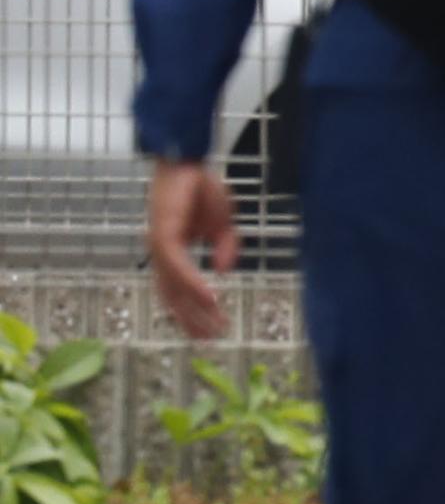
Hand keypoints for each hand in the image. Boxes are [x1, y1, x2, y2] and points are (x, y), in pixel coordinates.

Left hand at [146, 160, 239, 341]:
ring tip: (212, 327)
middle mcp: (161, 254)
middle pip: (173, 297)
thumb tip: (224, 271)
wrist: (187, 162)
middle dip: (193, 320)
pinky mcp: (164, 236)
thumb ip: (224, 248)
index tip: (210, 332)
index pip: (178, 291)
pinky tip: (212, 296)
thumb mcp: (221, 224)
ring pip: (175, 288)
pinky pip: (179, 267)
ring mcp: (160, 247)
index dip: (192, 313)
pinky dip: (194, 284)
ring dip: (194, 310)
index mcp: (172, 252)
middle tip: (210, 341)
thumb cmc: (200, 188)